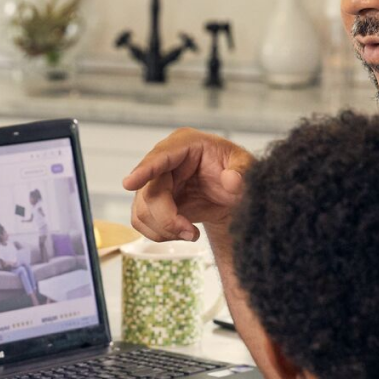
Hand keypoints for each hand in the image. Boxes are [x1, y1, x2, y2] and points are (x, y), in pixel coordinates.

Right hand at [122, 129, 255, 241]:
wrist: (233, 196)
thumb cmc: (238, 174)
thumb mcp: (249, 169)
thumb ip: (243, 172)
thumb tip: (231, 180)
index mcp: (186, 144)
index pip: (160, 155)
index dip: (145, 170)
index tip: (129, 183)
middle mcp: (165, 161)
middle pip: (149, 191)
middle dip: (167, 218)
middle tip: (191, 233)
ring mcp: (156, 181)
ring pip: (141, 209)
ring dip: (163, 229)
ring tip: (191, 234)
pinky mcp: (152, 201)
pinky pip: (141, 221)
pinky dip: (158, 233)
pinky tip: (180, 233)